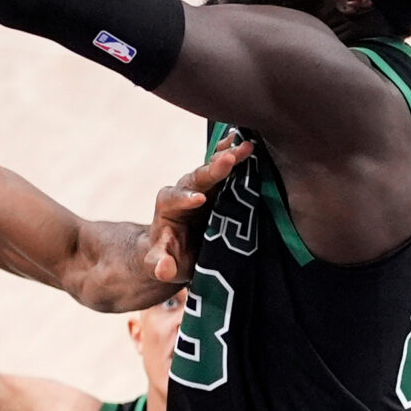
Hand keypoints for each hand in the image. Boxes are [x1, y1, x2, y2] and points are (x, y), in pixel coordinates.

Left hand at [146, 136, 251, 284]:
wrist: (180, 250)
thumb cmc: (169, 257)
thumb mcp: (160, 265)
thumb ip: (160, 264)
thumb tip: (163, 268)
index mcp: (168, 207)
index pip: (173, 198)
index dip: (185, 197)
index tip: (199, 199)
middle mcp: (186, 190)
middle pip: (197, 177)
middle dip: (213, 169)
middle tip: (229, 159)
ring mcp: (205, 186)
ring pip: (214, 167)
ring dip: (230, 156)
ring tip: (248, 146)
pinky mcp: (221, 186)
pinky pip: (228, 166)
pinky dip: (237, 154)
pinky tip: (251, 141)